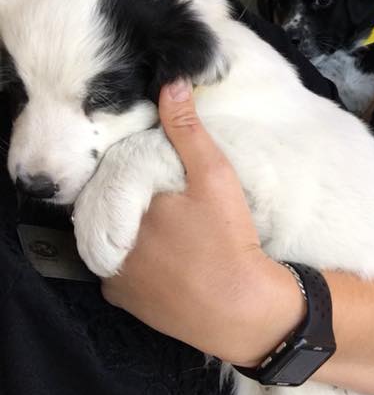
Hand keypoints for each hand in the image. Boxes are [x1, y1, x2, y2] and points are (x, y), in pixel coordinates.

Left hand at [102, 80, 304, 363]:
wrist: (242, 309)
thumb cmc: (230, 239)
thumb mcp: (215, 177)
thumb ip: (189, 131)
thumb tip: (171, 84)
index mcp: (128, 206)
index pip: (117, 178)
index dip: (137, 176)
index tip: (163, 181)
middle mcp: (111, 240)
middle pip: (113, 209)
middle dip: (134, 204)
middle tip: (169, 208)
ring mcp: (114, 275)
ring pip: (113, 240)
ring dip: (131, 233)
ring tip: (169, 233)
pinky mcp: (124, 302)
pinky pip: (118, 274)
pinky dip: (135, 265)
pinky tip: (164, 262)